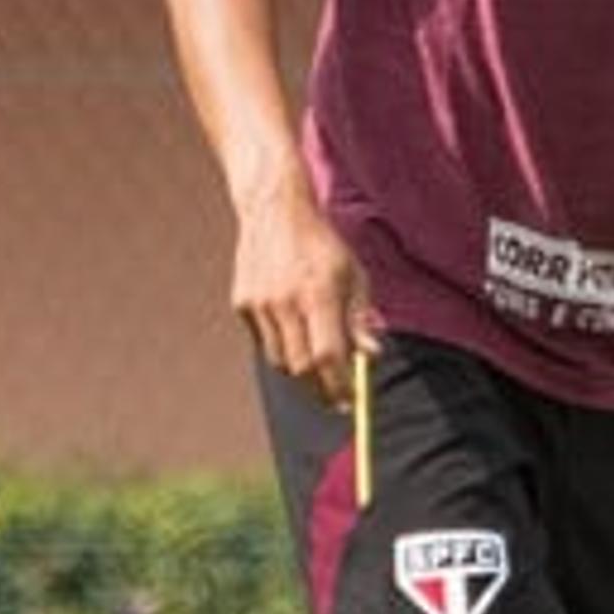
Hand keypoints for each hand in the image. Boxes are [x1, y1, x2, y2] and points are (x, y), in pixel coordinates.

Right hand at [231, 182, 376, 406]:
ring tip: (317, 366)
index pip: (327, 355)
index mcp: (318, 294)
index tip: (349, 402)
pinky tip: (293, 331)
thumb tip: (371, 355)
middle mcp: (285, 302)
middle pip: (300, 368)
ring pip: (280, 360)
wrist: (274, 212)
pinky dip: (282, 346)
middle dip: (319, 389)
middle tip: (334, 399)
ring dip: (301, 370)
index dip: (339, 385)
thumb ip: (359, 317)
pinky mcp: (242, 304)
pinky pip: (263, 342)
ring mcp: (259, 304)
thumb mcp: (353, 275)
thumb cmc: (322, 245)